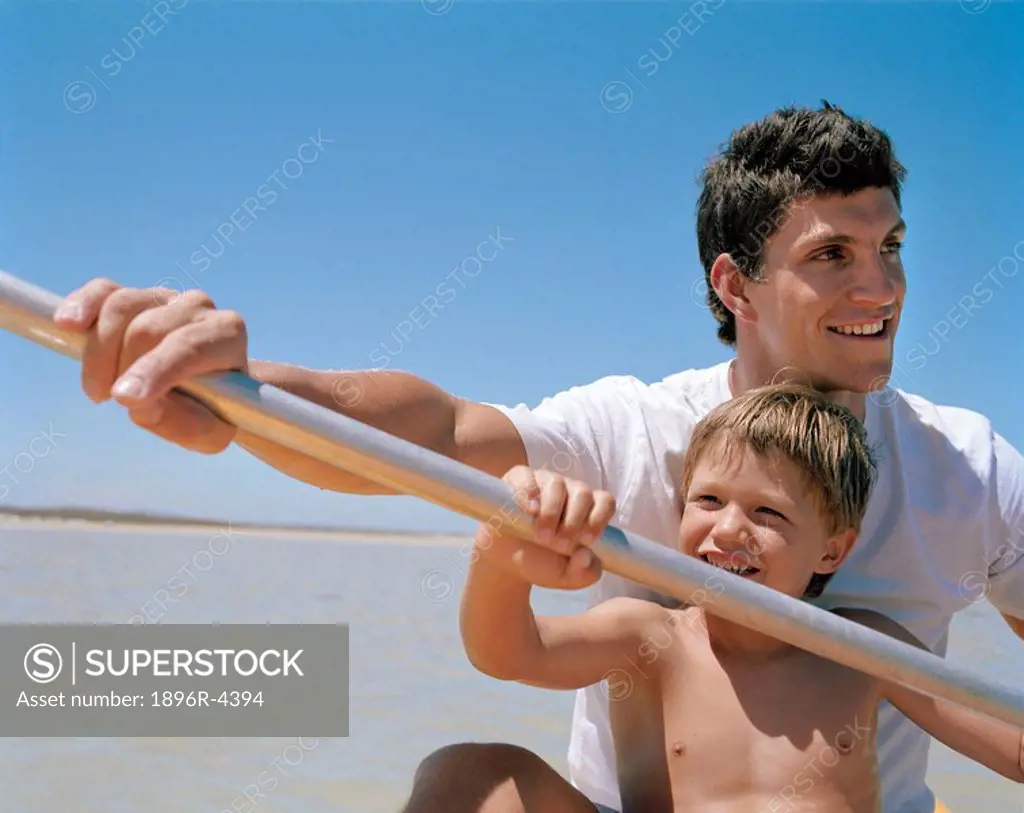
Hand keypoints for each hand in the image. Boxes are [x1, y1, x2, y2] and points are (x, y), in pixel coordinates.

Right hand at [54, 278, 247, 452]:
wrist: (211, 390)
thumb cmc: (213, 410)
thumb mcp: (210, 432)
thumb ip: (184, 424)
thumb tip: (140, 405)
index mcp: (227, 336)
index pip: (189, 346)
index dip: (155, 370)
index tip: (124, 398)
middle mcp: (200, 309)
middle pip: (148, 328)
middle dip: (121, 366)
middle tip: (110, 399)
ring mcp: (165, 298)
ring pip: (122, 306)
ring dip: (98, 351)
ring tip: (96, 389)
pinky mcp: (135, 297)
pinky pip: (103, 291)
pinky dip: (83, 305)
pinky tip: (66, 326)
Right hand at [473, 465, 616, 589]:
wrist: (506, 561)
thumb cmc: (542, 563)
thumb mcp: (567, 576)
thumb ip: (584, 572)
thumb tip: (585, 554)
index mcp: (587, 510)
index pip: (604, 501)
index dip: (599, 519)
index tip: (586, 541)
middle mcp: (569, 492)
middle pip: (583, 493)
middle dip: (573, 521)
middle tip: (559, 546)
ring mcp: (544, 483)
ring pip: (557, 484)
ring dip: (551, 512)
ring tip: (541, 536)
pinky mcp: (519, 480)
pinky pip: (526, 476)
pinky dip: (529, 491)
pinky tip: (529, 510)